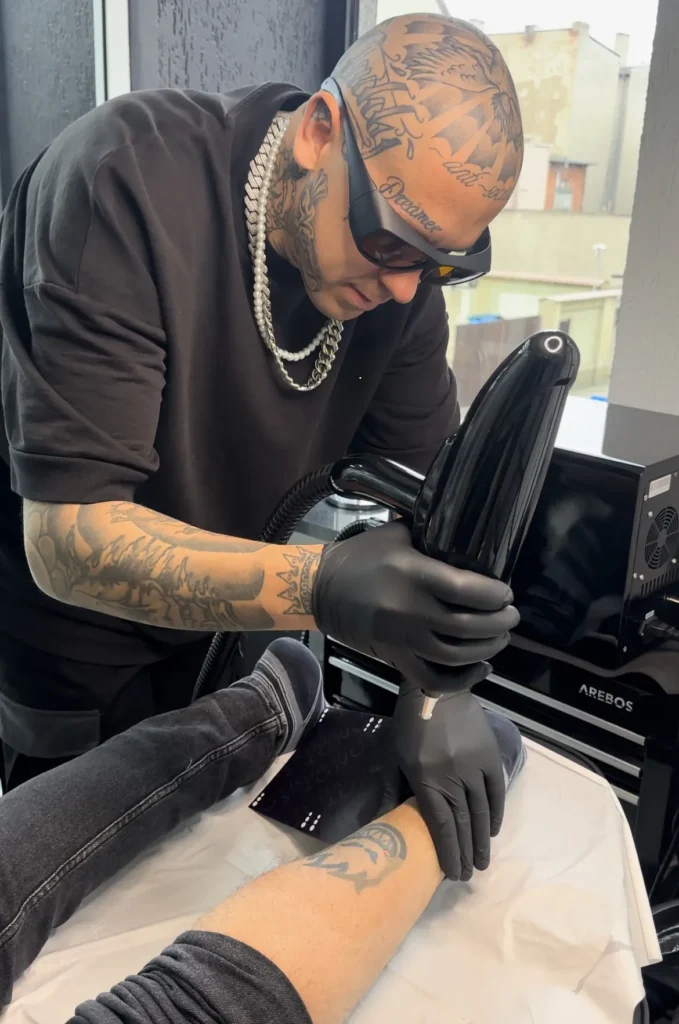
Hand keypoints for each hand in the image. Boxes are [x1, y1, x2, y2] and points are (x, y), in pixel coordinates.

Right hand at [312, 521, 519, 690]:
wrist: (319, 588)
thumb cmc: (362, 555)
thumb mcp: (397, 534)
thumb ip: (432, 536)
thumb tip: (470, 535)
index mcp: (412, 573)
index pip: (467, 589)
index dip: (495, 595)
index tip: (505, 593)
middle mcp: (409, 609)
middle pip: (467, 626)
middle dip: (498, 623)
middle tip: (510, 616)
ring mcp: (401, 638)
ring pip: (455, 655)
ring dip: (486, 649)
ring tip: (499, 638)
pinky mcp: (394, 658)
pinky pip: (431, 679)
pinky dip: (461, 681)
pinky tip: (480, 668)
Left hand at [390, 664, 504, 880]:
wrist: (436, 689)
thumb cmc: (409, 724)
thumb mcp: (394, 756)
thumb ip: (394, 789)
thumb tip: (387, 821)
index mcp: (426, 779)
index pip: (441, 825)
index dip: (448, 852)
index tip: (453, 873)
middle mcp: (452, 777)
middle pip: (463, 823)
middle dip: (466, 853)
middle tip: (469, 875)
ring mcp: (474, 766)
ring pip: (481, 811)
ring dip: (483, 839)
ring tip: (483, 861)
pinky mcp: (489, 755)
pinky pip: (496, 791)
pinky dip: (496, 812)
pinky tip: (492, 830)